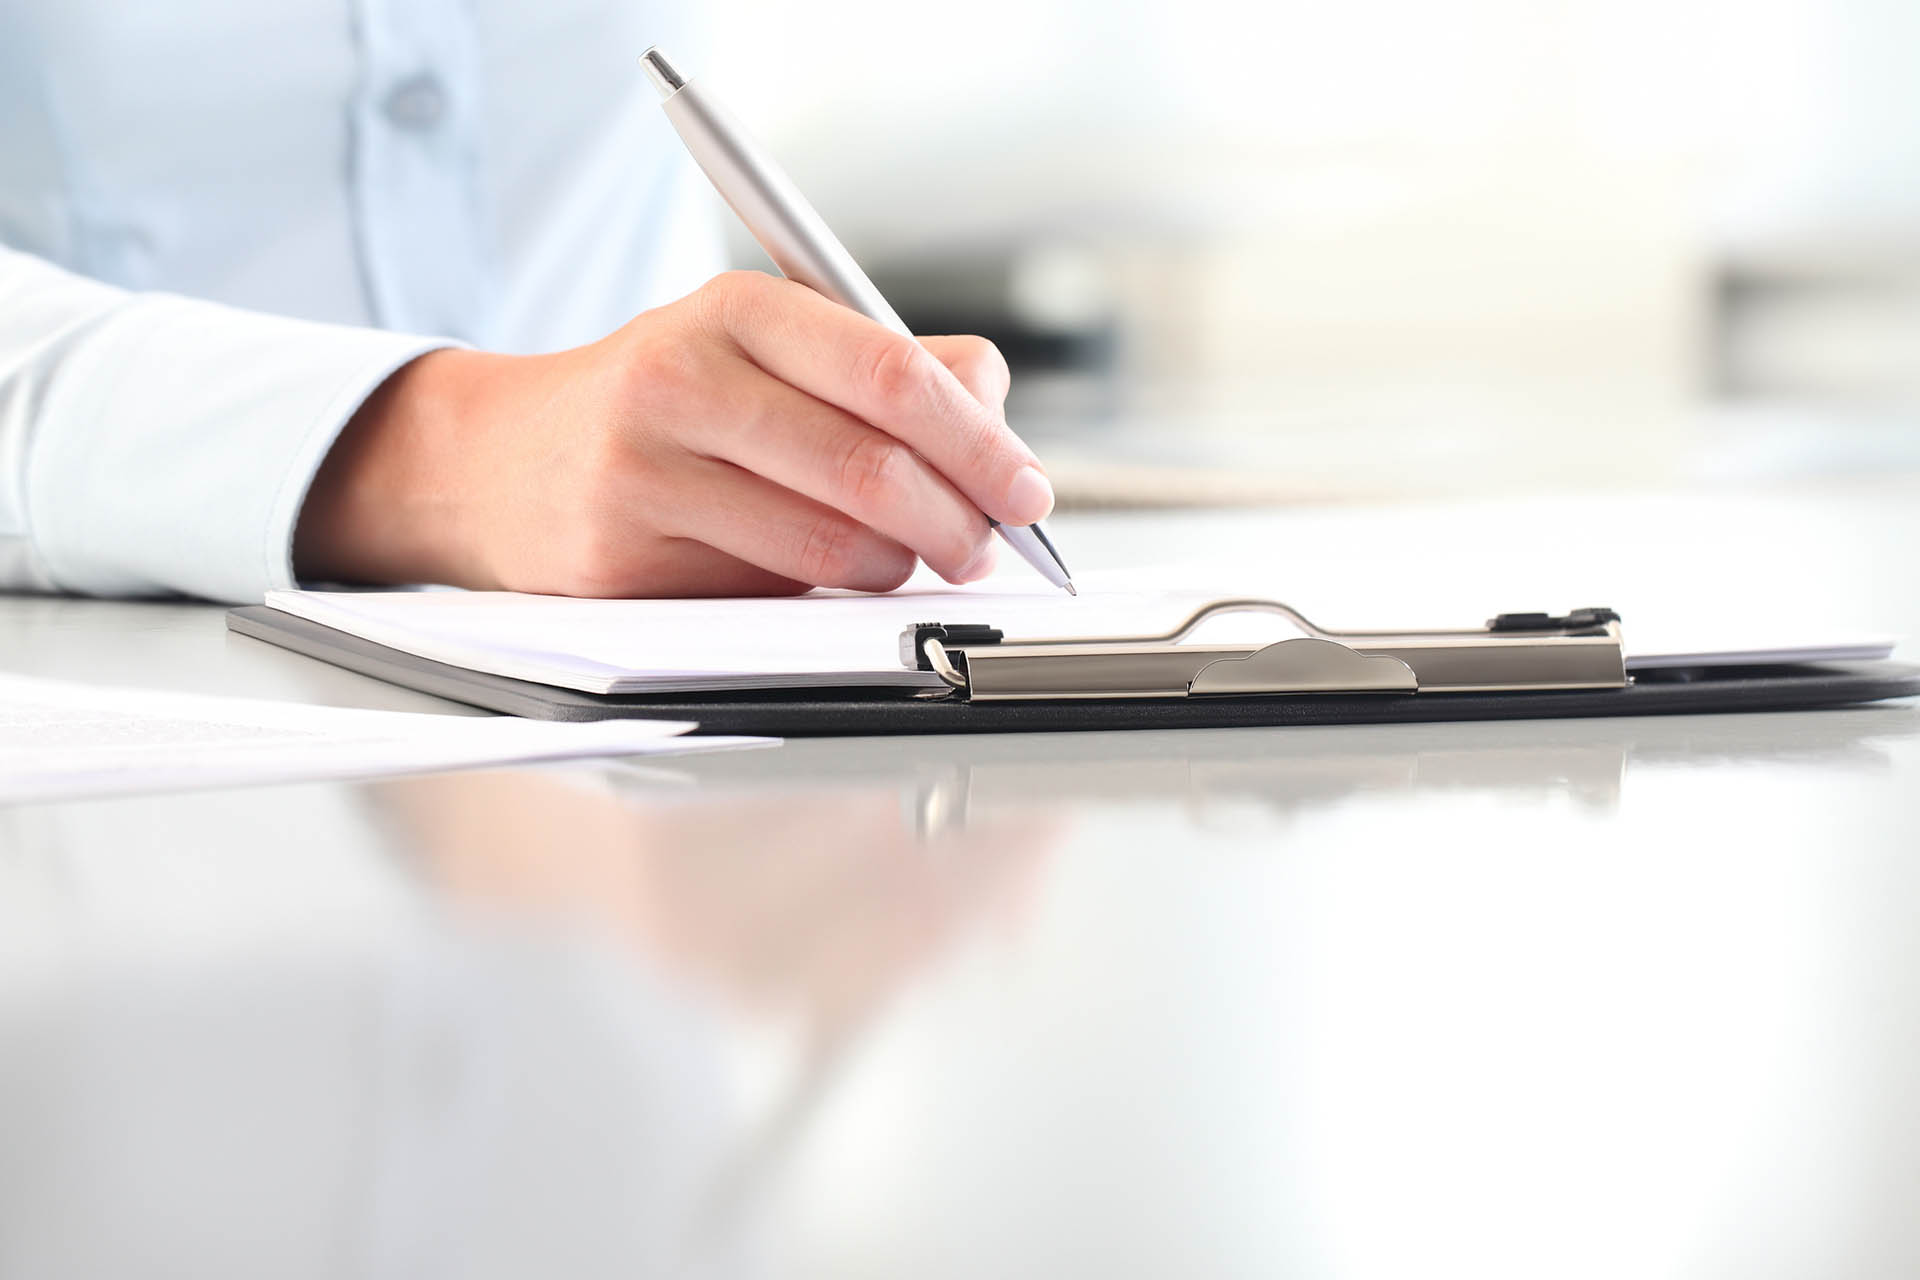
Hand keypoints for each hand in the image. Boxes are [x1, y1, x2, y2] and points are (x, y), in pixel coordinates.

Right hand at [293, 271, 1054, 594]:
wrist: (500, 461)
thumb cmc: (662, 404)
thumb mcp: (764, 348)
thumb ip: (890, 365)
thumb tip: (995, 409)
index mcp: (737, 309)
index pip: (893, 373)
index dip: (980, 443)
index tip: (1027, 489)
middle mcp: (683, 377)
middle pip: (872, 467)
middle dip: (957, 522)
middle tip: (985, 546)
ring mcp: (643, 471)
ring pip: (829, 545)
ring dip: (896, 568)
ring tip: (904, 559)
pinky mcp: (621, 557)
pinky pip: (768, 593)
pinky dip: (823, 595)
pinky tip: (822, 576)